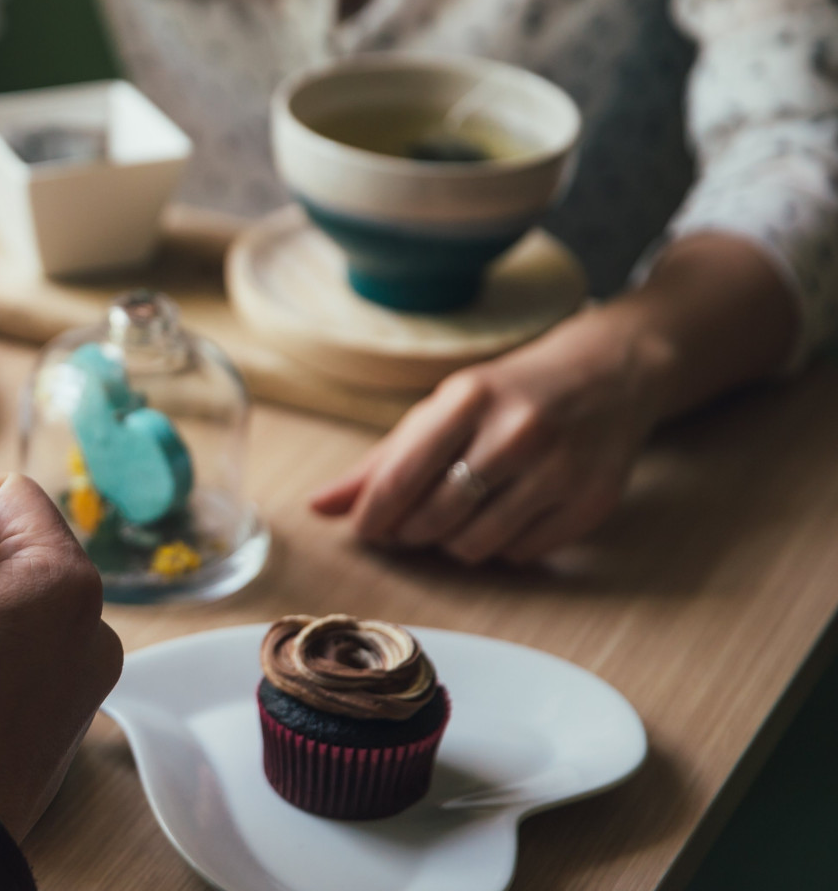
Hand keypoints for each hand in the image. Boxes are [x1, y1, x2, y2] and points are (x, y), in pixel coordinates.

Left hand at [309, 308, 676, 564]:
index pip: (401, 476)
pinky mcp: (593, 503)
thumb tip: (318, 507)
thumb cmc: (508, 394)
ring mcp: (562, 469)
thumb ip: (381, 461)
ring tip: (457, 517)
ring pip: (476, 545)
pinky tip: (504, 516)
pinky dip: (500, 547)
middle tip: (411, 522)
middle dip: (411, 531)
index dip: (372, 515)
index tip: (364, 530)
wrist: (610, 374)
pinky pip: (521, 554)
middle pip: (435, 518)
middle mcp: (519, 432)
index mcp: (470, 399)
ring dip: (453, 544)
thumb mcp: (444, 408)